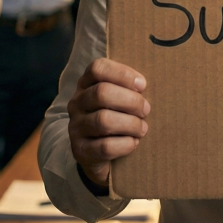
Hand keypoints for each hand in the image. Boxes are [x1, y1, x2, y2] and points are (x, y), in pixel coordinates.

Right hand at [67, 58, 150, 186]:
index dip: (123, 74)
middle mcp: (77, 103)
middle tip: (146, 110)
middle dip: (131, 101)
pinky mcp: (80, 150)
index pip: (98, 68)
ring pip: (103, 120)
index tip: (142, 85)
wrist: (97, 155)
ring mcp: (75, 127)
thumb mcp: (118, 98)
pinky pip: (105, 147)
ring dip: (131, 124)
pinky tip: (133, 143)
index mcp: (86, 84)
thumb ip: (129, 88)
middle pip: (102, 93)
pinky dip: (125, 144)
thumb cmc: (115, 118)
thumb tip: (145, 86)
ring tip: (142, 128)